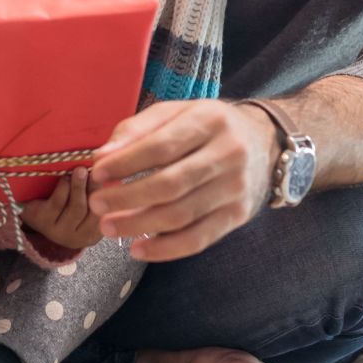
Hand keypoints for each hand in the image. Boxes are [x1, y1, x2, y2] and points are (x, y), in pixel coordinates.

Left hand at [18, 166, 101, 249]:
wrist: (32, 211)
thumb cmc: (63, 204)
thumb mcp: (83, 203)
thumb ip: (96, 194)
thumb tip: (108, 172)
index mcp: (92, 234)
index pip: (106, 217)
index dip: (108, 196)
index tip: (109, 177)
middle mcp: (77, 238)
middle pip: (92, 212)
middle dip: (94, 189)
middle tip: (95, 171)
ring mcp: (59, 233)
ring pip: (76, 208)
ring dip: (79, 187)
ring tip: (80, 170)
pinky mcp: (43, 222)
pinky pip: (57, 204)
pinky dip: (63, 188)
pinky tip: (65, 177)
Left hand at [86, 99, 278, 261]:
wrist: (265, 142)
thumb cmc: (207, 126)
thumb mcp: (176, 113)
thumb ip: (137, 130)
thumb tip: (101, 157)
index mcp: (209, 121)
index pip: (162, 146)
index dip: (126, 163)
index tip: (97, 173)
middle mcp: (228, 154)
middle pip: (171, 184)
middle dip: (128, 198)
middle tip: (97, 205)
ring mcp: (235, 188)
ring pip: (182, 215)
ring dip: (140, 225)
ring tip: (108, 227)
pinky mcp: (238, 215)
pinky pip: (199, 238)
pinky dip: (166, 248)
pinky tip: (138, 249)